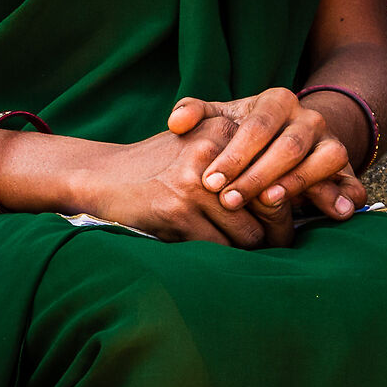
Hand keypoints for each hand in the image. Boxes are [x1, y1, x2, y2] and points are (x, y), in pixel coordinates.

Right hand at [66, 113, 277, 246]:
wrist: (98, 177)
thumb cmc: (155, 167)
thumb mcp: (195, 144)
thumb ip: (238, 159)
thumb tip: (288, 196)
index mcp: (220, 129)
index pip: (275, 173)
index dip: (283, 202)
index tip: (281, 218)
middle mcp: (211, 153)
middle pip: (269, 206)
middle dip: (275, 231)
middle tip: (274, 242)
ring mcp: (193, 185)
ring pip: (248, 234)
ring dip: (247, 250)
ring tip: (240, 251)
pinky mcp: (177, 212)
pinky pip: (219, 247)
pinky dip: (219, 257)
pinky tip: (209, 251)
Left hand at [169, 90, 363, 246]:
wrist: (284, 138)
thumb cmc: (239, 132)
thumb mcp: (217, 118)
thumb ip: (193, 113)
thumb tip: (176, 123)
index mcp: (278, 101)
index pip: (256, 127)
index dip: (234, 155)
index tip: (209, 181)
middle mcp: (310, 118)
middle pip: (288, 146)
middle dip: (257, 175)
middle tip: (229, 200)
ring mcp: (332, 141)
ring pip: (325, 159)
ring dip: (296, 183)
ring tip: (268, 203)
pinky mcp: (347, 168)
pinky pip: (353, 181)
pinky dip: (347, 196)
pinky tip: (335, 213)